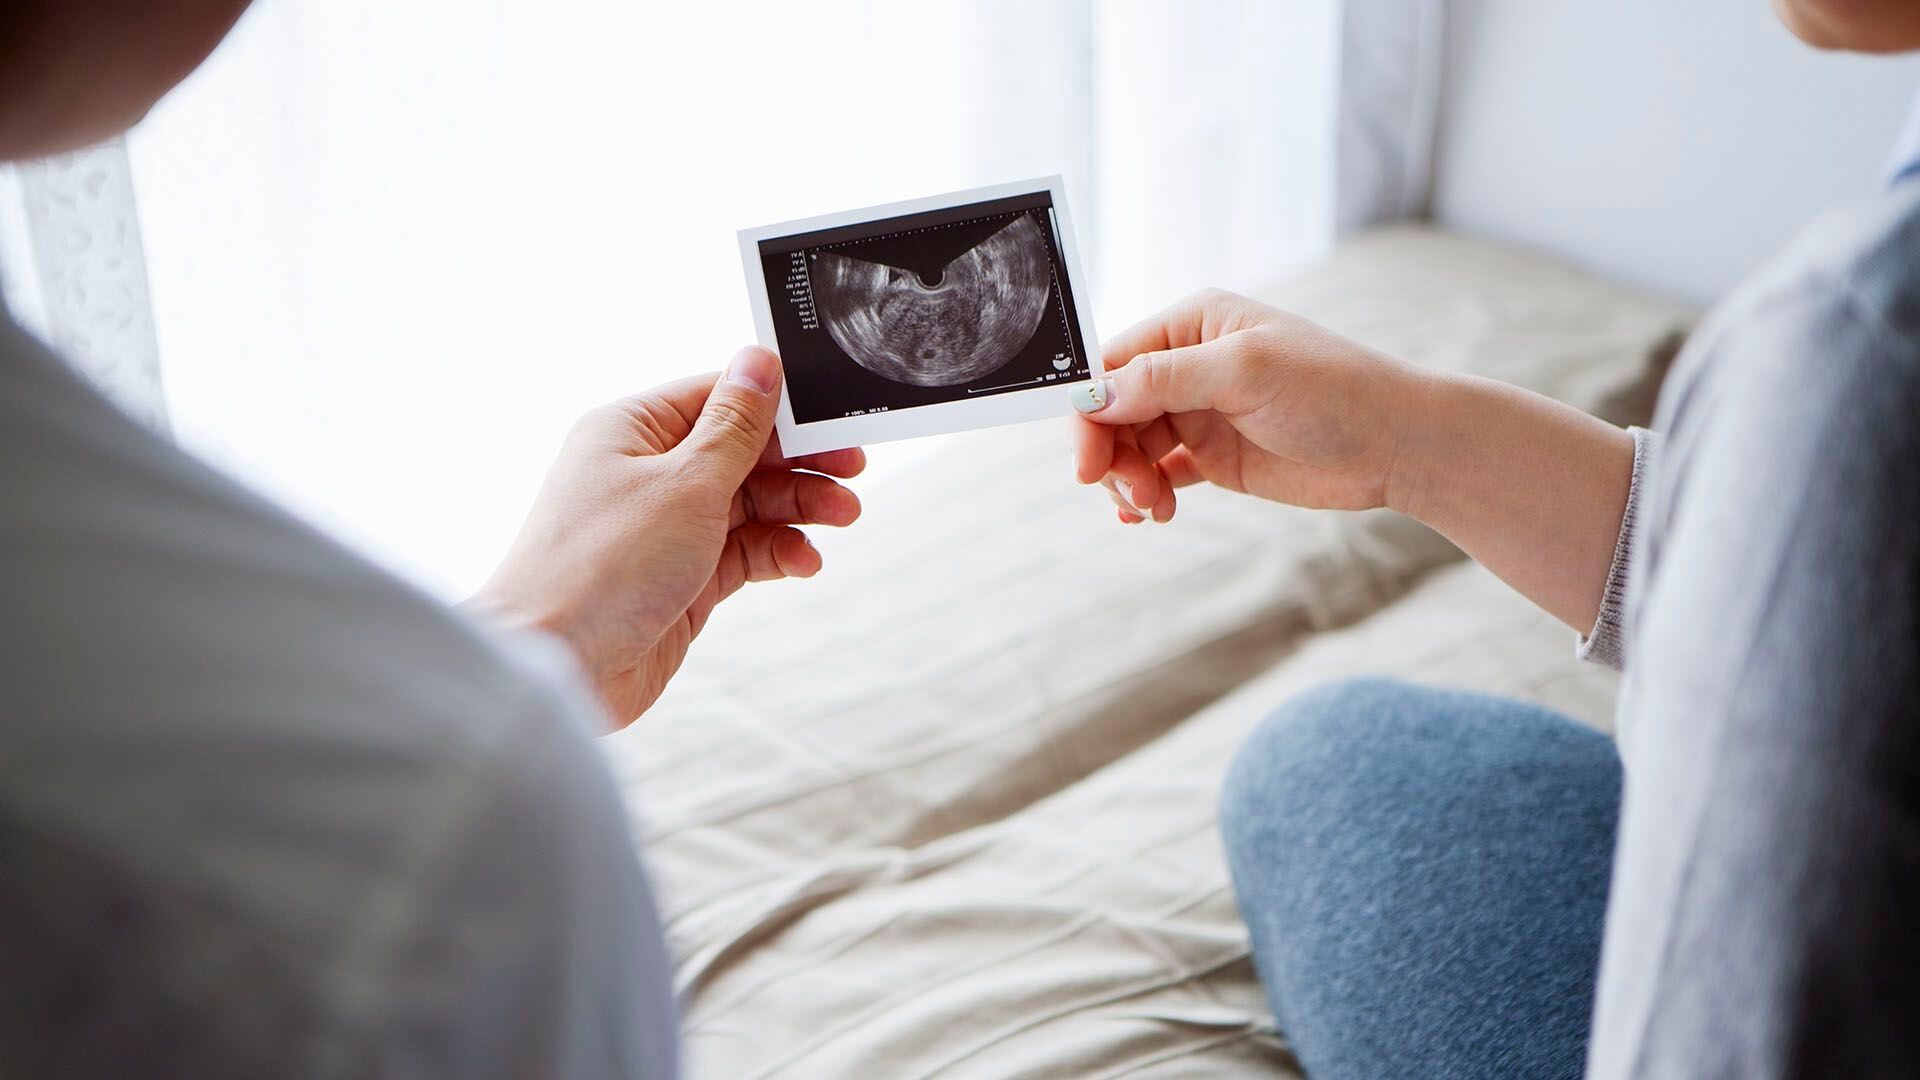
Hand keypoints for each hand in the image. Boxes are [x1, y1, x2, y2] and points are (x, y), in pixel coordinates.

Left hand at [470, 346, 863, 726]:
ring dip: (798, 508)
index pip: (719, 396)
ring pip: (749, 503)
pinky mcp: (682, 576)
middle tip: (852, 472)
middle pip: (742, 450)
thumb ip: (734, 426)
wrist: (558, 666)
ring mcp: (665, 527)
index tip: (833, 419)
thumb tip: (759, 362)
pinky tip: (804, 561)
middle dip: (799, 462)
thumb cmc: (602, 566)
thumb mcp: (685, 483)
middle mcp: (647, 472)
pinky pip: (743, 551)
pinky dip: (778, 551)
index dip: (780, 407)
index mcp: (633, 429)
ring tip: (843, 517)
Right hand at [1070, 289, 1424, 522]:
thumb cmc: (1332, 389)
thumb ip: (1163, 379)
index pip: (1112, 365)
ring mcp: (1200, 412)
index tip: (1087, 463)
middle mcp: (1189, 365)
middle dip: (1112, 455)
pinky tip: (1150, 514)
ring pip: (1131, 446)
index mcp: (1192, 325)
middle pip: (1114, 411)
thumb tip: (1093, 395)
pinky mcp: (1215, 456)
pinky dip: (1144, 495)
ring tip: (1153, 509)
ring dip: (1129, 480)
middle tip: (1131, 495)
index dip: (1089, 412)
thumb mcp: (1243, 370)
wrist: (1397, 444)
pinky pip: (1158, 473)